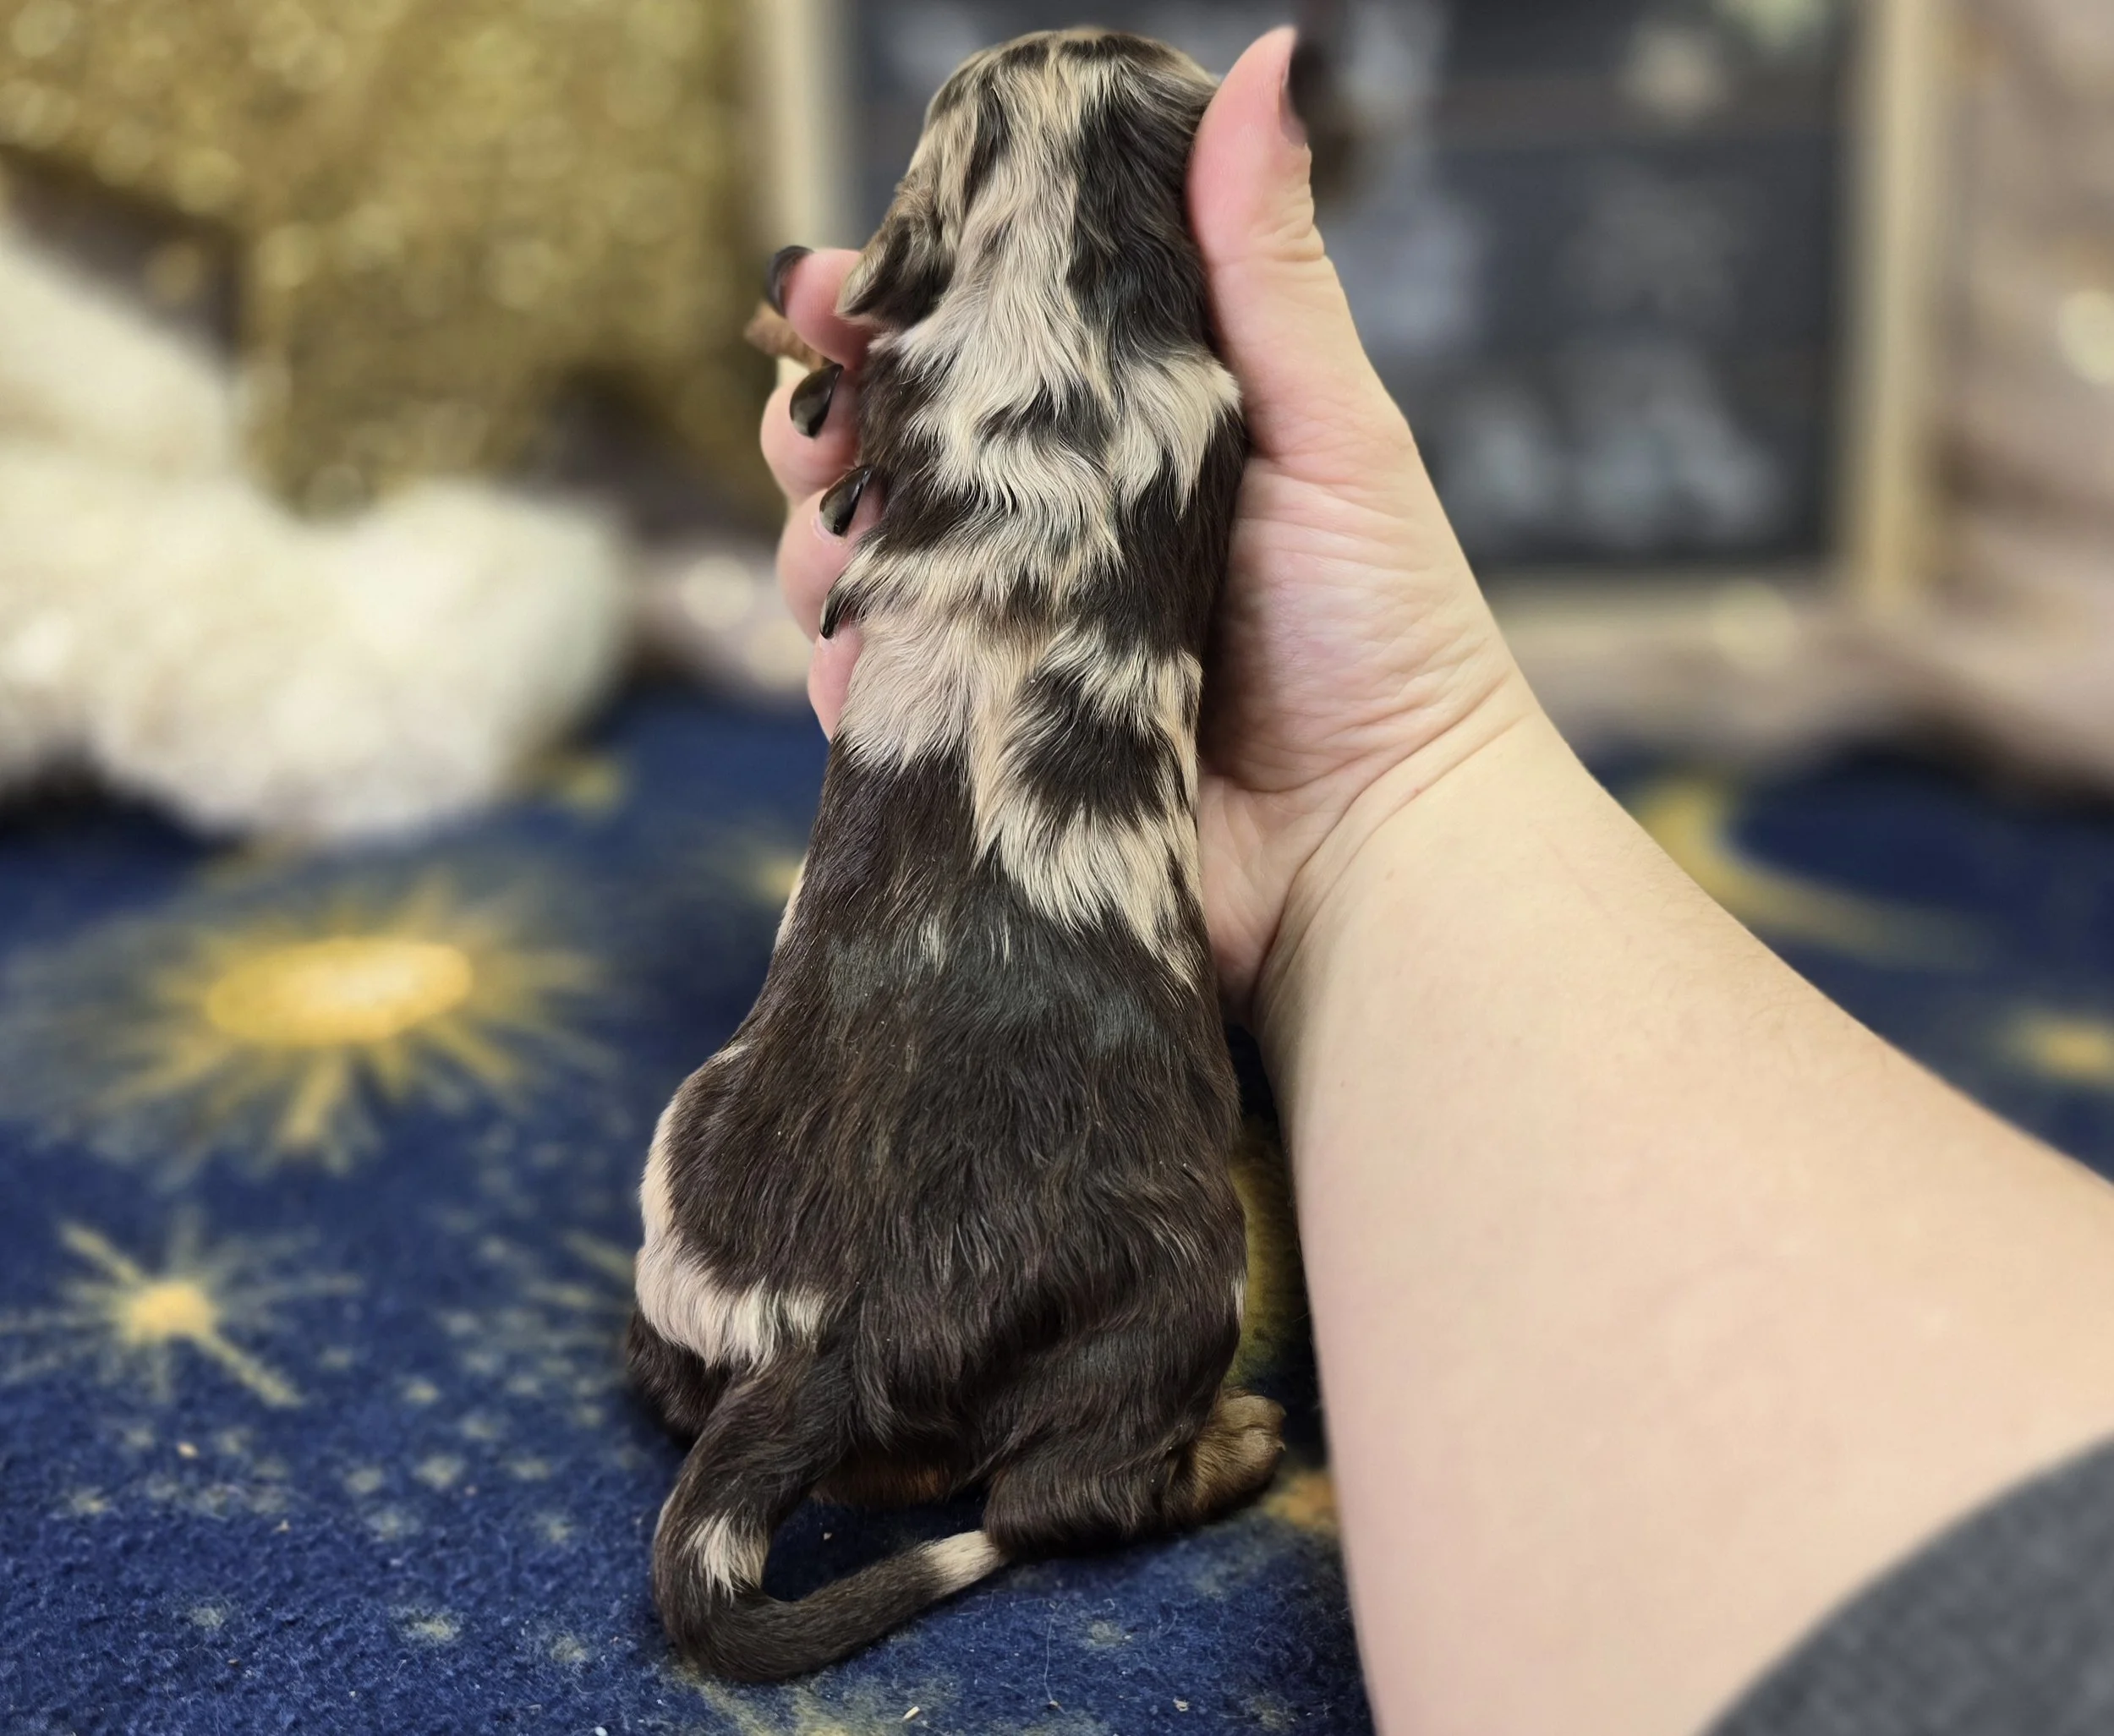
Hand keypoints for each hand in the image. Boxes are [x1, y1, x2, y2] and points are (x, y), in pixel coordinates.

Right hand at [758, 28, 1534, 1016]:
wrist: (1379, 849)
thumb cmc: (1384, 633)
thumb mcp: (1328, 426)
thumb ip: (1267, 267)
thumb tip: (1274, 62)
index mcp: (1110, 445)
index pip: (965, 355)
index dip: (881, 313)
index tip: (832, 289)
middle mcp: (1043, 540)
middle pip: (875, 457)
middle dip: (817, 424)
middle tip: (822, 420)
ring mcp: (1003, 650)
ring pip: (848, 575)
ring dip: (816, 547)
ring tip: (848, 548)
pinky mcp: (977, 757)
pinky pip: (871, 703)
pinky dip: (847, 677)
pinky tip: (865, 664)